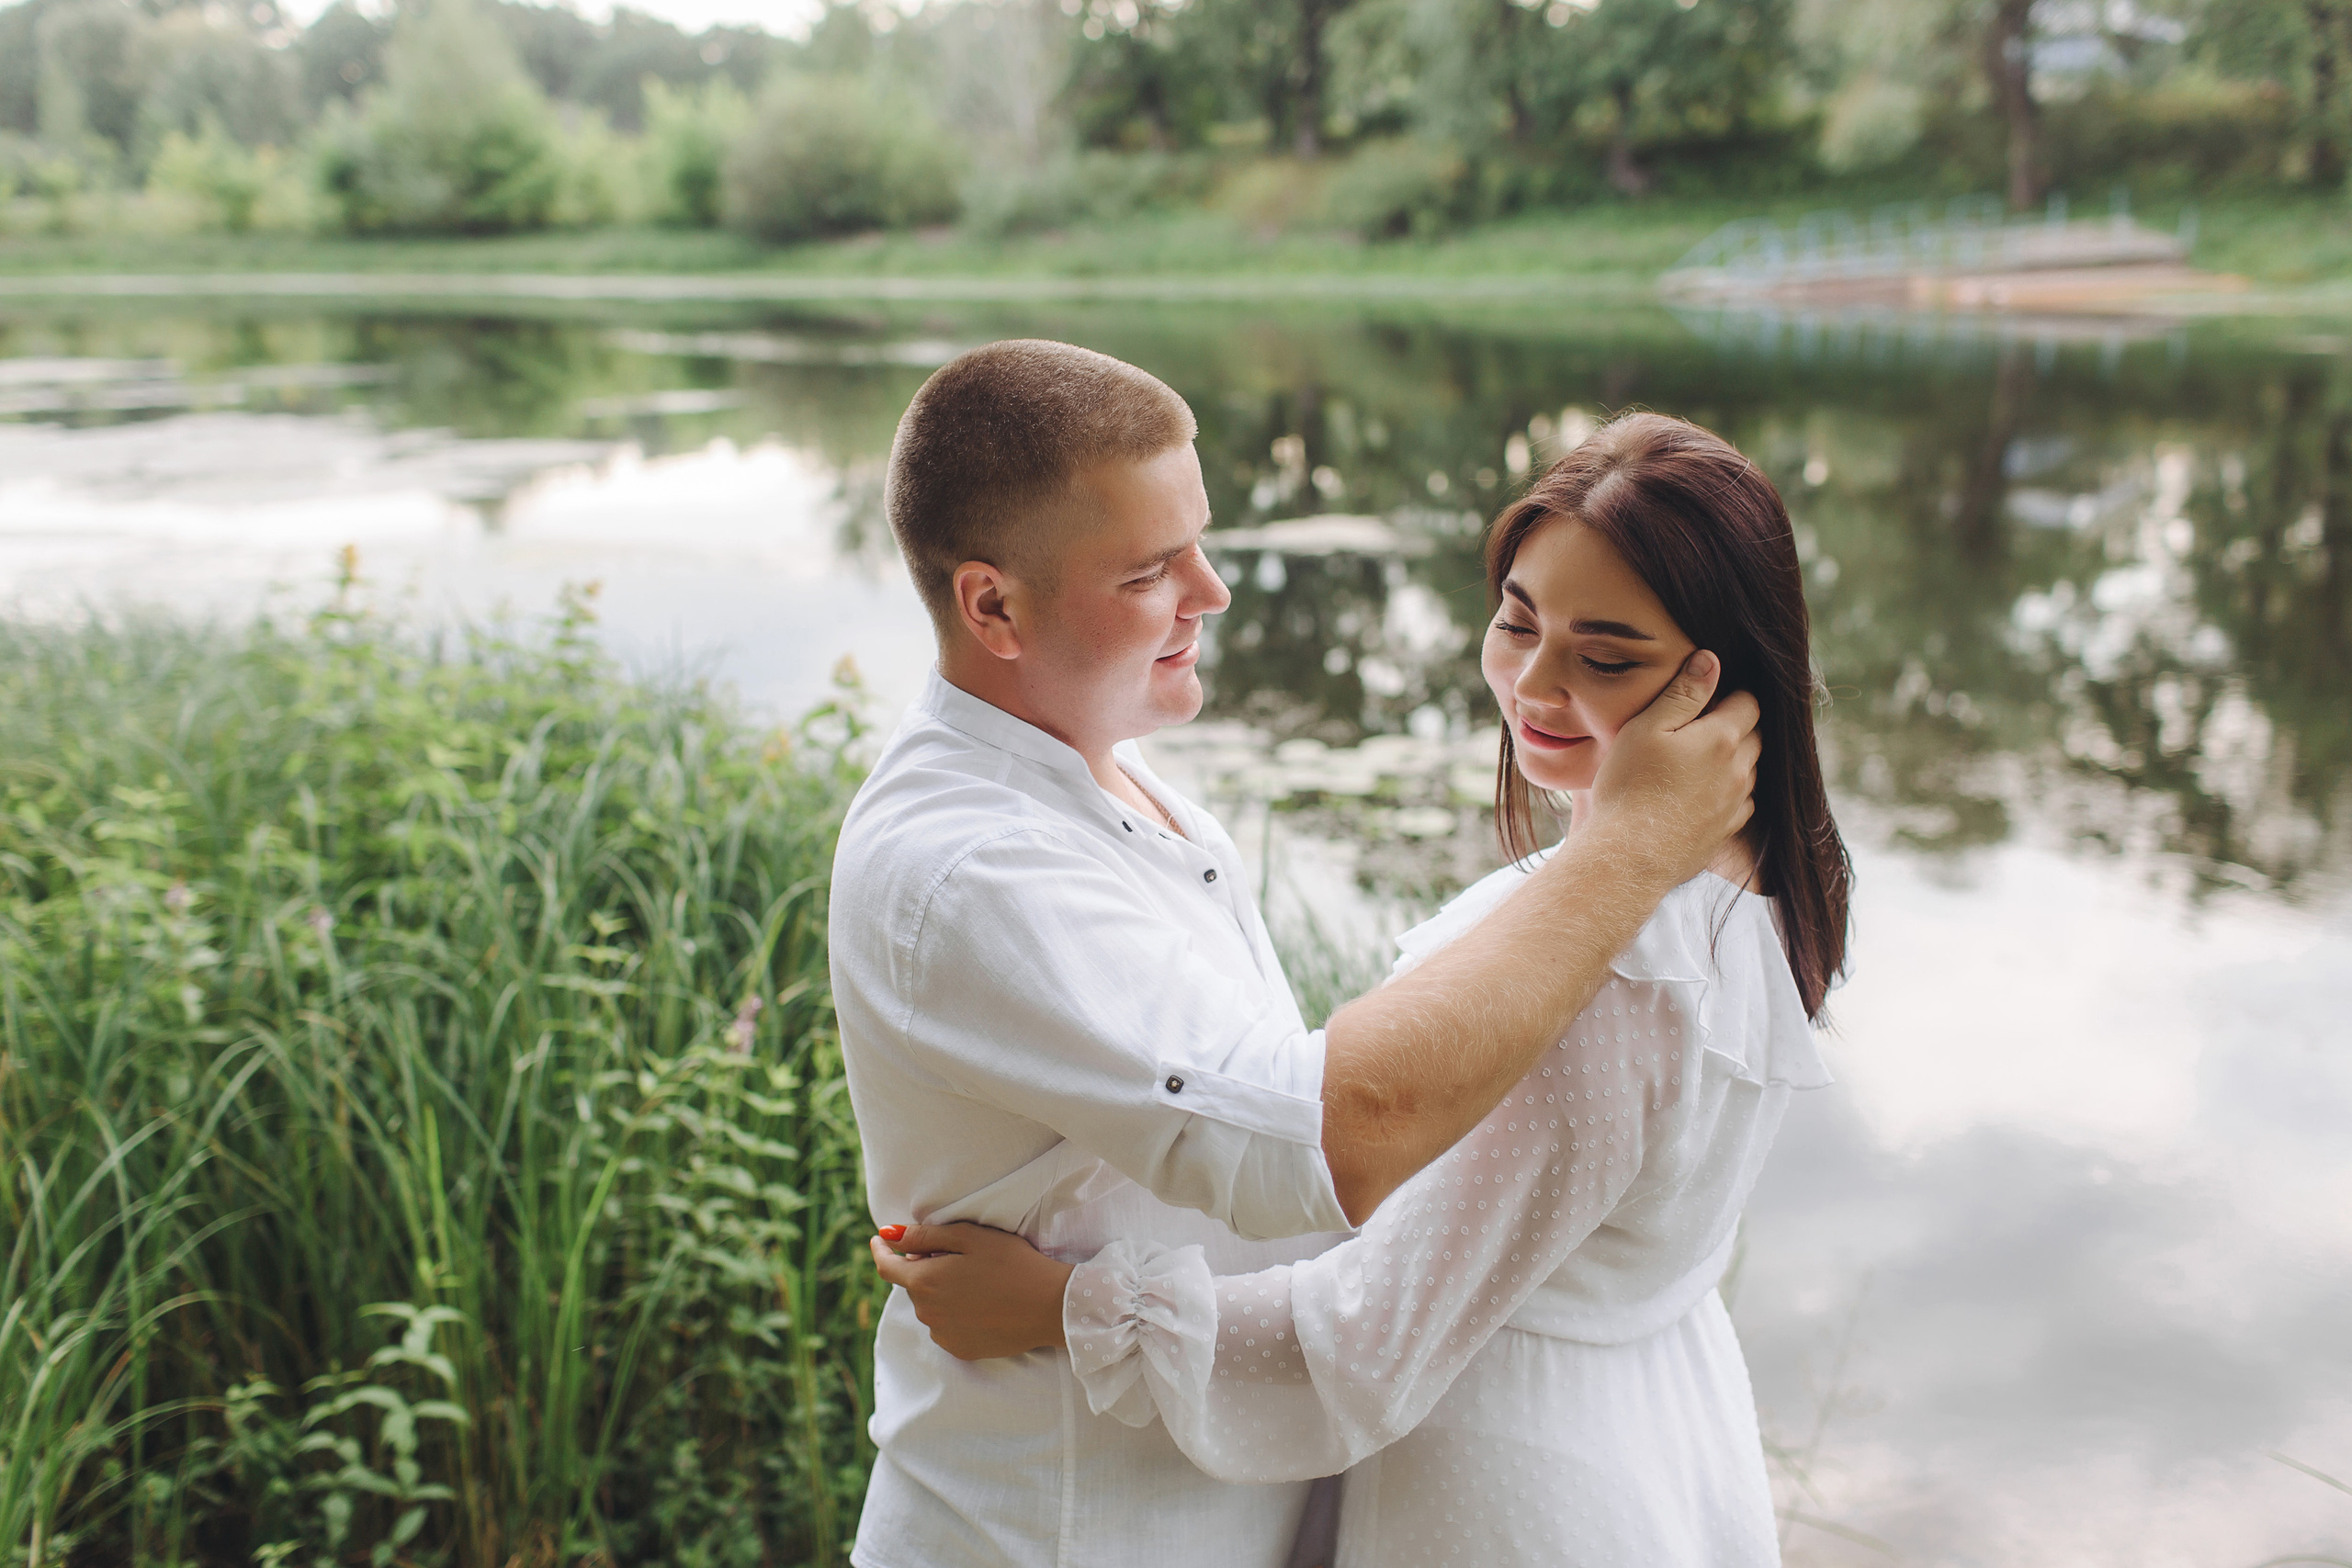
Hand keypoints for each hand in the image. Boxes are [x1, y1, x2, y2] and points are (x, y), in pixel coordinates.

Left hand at [868, 1222, 1075, 1361]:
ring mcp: (943, 1335)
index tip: (879, 1240)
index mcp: (924, 1281)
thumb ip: (925, 1236)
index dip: (880, 1251)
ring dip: (939, 1291)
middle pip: (913, 1285)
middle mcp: (927, 1313)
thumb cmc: (1012, 1263)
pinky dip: (953, 1313)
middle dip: (923, 1267)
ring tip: (975, 1280)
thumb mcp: (970, 1237)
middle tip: (957, 1254)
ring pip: (929, 1306)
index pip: (886, 1267)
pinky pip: (945, 1327)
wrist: (1049, 1306)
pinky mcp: (961, 1350)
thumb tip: (889, 1235)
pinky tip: (981, 1304)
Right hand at [1581, 650, 1760, 887]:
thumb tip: (1710, 661)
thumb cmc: (1629, 787)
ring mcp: (1736, 805)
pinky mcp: (1725, 833)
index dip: (1728, 694)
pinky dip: (1728, 793)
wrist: (1628, 856)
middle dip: (1735, 725)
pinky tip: (1699, 795)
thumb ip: (1683, 693)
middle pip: (1754, 736)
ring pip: (1749, 770)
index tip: (1704, 697)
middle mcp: (1739, 771)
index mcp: (1722, 738)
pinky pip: (1741, 803)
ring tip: (1695, 762)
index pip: (1747, 703)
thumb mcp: (1647, 728)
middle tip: (1698, 727)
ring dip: (1733, 760)